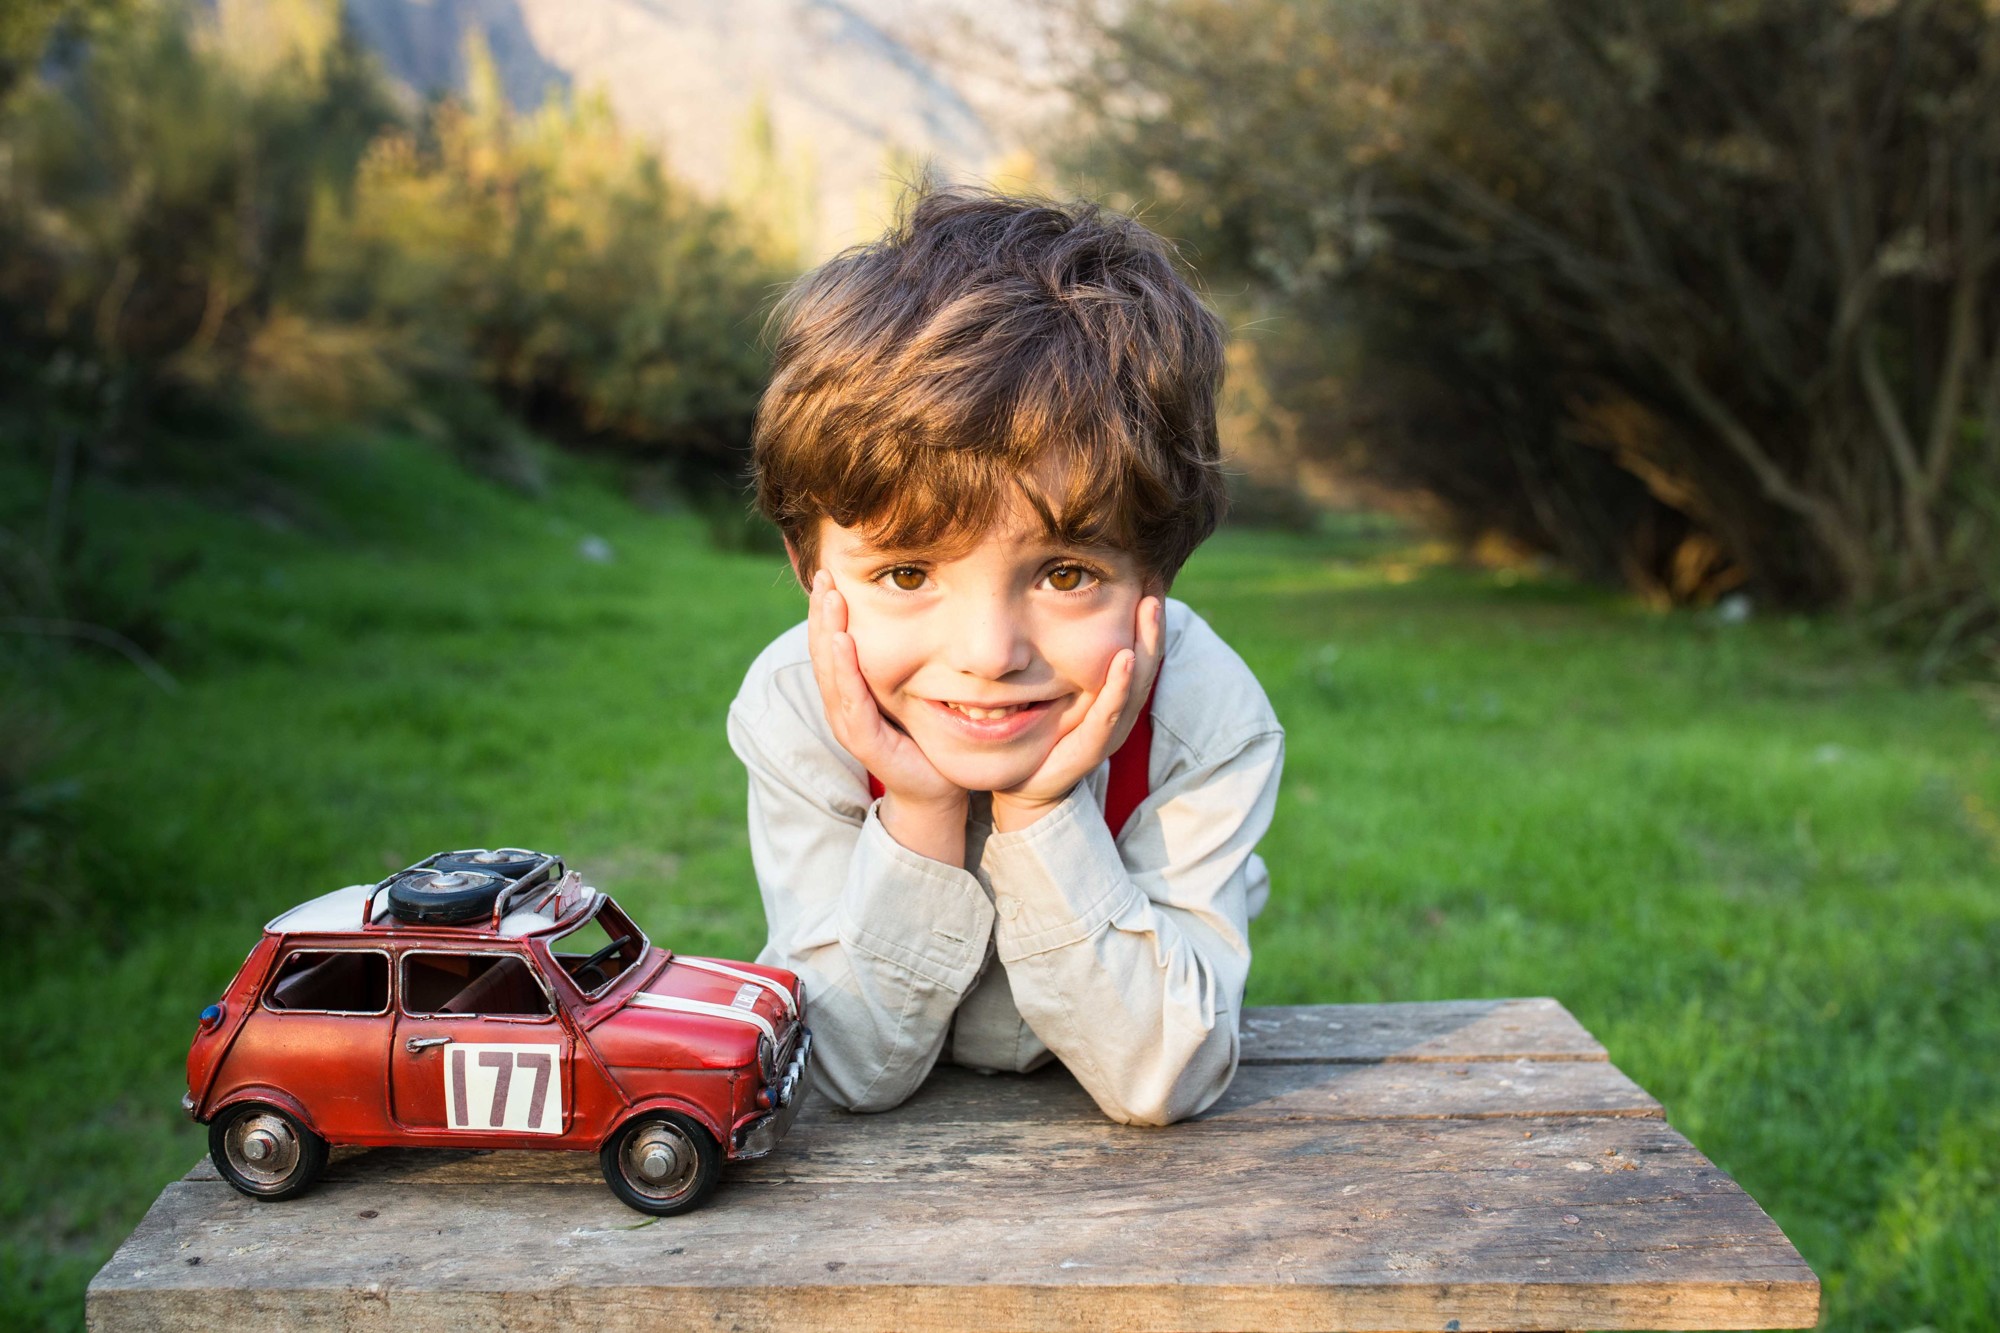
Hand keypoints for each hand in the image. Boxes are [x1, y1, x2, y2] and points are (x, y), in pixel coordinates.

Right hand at [805, 570, 968, 859]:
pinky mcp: (864, 739)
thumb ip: (900, 662)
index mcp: (849, 692)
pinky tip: (844, 641)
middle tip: (824, 573)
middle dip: (822, 611)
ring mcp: (849, 723)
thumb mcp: (908, 692)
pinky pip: (851, 698)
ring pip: (831, 669)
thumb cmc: (923, 739)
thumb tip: (916, 617)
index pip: (831, 643)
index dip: (826, 610)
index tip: (828, 573)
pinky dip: (844, 668)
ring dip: (828, 631)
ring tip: (829, 597)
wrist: (935, 791)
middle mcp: (842, 705)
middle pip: (824, 650)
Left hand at [989, 594, 1163, 832]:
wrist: (1023, 785)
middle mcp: (1118, 709)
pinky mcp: (1091, 747)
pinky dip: (1119, 686)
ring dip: (1144, 643)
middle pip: (1144, 658)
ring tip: (1151, 607)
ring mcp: (1108, 729)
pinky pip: (1108, 713)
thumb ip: (1063, 654)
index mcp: (1114, 693)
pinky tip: (1124, 658)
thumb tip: (1054, 600)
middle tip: (1156, 580)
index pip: (1137, 646)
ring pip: (1135, 681)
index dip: (1145, 615)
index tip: (1149, 573)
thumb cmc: (1041, 732)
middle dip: (1152, 621)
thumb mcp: (1055, 685)